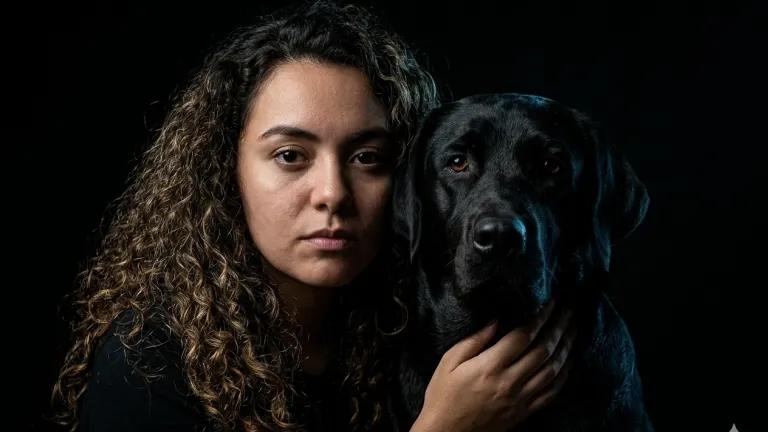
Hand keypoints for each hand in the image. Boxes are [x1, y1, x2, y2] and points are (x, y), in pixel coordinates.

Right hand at [411, 302, 575, 431]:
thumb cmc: (443, 396)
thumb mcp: (448, 362)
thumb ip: (473, 340)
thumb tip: (495, 320)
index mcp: (490, 366)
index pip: (523, 336)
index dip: (539, 317)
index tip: (549, 303)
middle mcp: (509, 382)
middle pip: (543, 350)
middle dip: (558, 328)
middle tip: (568, 312)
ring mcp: (520, 399)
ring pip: (552, 370)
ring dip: (565, 348)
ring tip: (573, 331)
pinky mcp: (524, 412)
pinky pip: (551, 393)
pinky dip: (563, 377)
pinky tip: (568, 363)